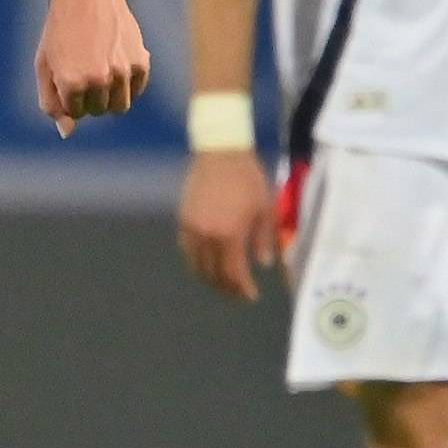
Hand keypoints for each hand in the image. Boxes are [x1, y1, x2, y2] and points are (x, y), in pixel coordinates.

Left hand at [35, 0, 150, 135]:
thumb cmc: (60, 30)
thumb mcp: (44, 66)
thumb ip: (51, 103)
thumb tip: (67, 133)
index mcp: (71, 83)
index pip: (75, 113)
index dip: (69, 94)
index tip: (67, 70)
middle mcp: (98, 80)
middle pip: (98, 111)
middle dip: (90, 95)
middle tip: (84, 64)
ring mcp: (122, 72)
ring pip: (120, 106)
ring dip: (110, 93)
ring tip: (101, 66)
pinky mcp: (140, 62)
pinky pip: (137, 90)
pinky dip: (128, 81)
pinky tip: (116, 59)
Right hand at [178, 148, 278, 300]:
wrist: (220, 152)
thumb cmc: (248, 178)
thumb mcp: (265, 208)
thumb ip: (263, 239)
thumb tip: (264, 263)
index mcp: (230, 235)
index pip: (234, 273)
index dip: (242, 288)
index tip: (251, 295)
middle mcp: (207, 236)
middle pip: (214, 274)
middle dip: (227, 288)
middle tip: (238, 293)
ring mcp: (192, 229)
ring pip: (196, 266)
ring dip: (210, 279)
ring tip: (222, 283)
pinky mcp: (183, 220)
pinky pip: (187, 251)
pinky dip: (196, 263)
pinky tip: (206, 264)